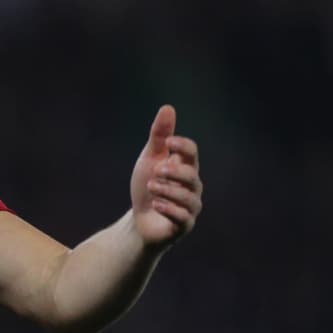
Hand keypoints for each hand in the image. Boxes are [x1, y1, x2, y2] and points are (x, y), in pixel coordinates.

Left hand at [131, 105, 201, 246]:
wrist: (139, 221)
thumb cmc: (147, 188)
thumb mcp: (149, 160)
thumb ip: (159, 136)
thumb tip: (168, 108)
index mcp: (184, 168)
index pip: (192, 153)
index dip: (183, 146)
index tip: (168, 143)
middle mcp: (191, 186)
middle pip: (192, 175)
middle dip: (174, 171)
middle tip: (156, 170)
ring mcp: (190, 206)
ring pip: (188, 197)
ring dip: (168, 191)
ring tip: (151, 187)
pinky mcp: (184, 225)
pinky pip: (184, 217)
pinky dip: (169, 209)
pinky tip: (156, 204)